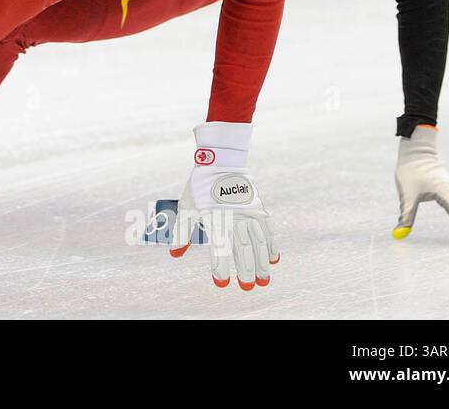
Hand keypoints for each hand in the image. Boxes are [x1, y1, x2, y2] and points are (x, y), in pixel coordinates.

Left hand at [170, 122, 278, 290]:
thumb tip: (175, 254)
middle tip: (247, 288)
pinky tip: (274, 260)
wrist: (221, 160)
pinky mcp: (259, 208)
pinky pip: (267, 230)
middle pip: (242, 249)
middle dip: (245, 270)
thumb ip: (182, 232)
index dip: (220, 267)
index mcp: (215, 217)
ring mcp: (249, 212)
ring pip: (258, 242)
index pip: (219, 247)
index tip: (222, 283)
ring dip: (262, 263)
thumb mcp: (187, 207)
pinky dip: (271, 245)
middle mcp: (234, 216)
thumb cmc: (199, 186)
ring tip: (263, 281)